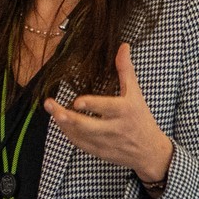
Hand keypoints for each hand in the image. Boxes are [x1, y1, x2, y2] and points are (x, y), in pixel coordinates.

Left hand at [42, 43, 173, 186]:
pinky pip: (79, 143)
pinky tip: (60, 122)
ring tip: (51, 110)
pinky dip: (68, 133)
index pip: (107, 108)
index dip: (92, 105)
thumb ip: (126, 70)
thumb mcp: (136, 93)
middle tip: (50, 105)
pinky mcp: (98, 151)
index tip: (77, 101)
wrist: (149, 151)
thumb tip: (123, 46)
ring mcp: (105, 142)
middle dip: (67, 117)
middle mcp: (114, 128)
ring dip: (63, 124)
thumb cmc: (140, 117)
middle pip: (87, 125)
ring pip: (79, 135)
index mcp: (124, 111)